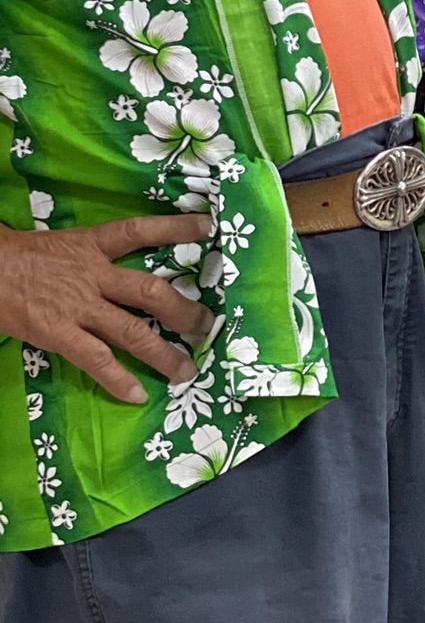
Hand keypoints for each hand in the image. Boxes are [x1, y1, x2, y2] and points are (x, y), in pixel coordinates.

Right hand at [0, 213, 213, 403]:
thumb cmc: (17, 257)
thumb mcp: (60, 246)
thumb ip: (91, 257)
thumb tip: (120, 268)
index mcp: (91, 246)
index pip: (139, 231)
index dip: (174, 229)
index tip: (207, 227)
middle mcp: (93, 275)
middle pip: (151, 291)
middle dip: (184, 310)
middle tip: (207, 325)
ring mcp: (79, 307)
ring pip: (133, 331)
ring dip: (163, 354)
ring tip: (187, 372)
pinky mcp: (59, 333)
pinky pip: (97, 360)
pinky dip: (119, 379)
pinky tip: (137, 395)